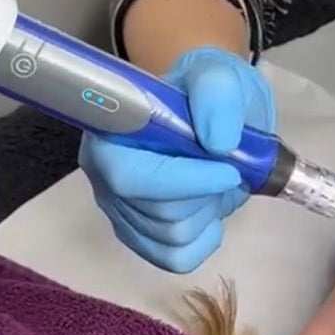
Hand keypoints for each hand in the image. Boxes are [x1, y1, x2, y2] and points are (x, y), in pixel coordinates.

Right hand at [79, 47, 275, 272]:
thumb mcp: (222, 76)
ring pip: (173, 237)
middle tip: (227, 166)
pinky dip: (204, 238)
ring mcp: (121, 208)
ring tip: (214, 179)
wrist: (216, 113)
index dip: (182, 182)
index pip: (130, 177)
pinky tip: (210, 209)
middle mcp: (105, 174)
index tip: (230, 170)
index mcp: (112, 131)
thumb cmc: (210, 93)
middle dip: (207, 194)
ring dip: (209, 211)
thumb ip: (218, 95)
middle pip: (160, 212)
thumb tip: (217, 141)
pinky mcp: (140, 233)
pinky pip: (176, 257)